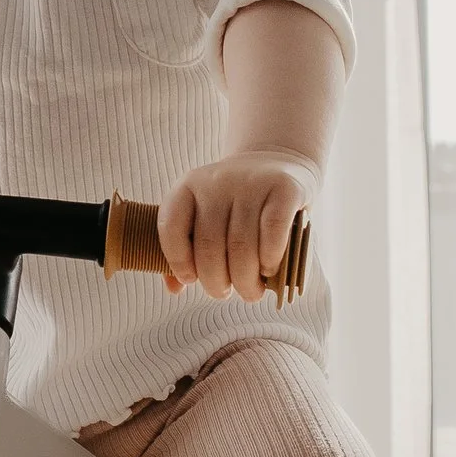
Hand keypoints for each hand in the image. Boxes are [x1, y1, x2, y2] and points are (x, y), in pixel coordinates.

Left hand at [156, 153, 315, 302]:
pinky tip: (268, 270)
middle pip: (209, 246)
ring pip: (242, 246)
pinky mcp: (284, 189)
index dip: (177, 261)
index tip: (190, 280)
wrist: (280, 163)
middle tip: (225, 293)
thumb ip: (185, 248)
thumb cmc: (236, 203)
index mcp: (189, 185)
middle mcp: (217, 181)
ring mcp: (252, 183)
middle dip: (216, 282)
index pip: (171, 226)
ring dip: (245, 280)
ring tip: (250, 291)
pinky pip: (273, 233)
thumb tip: (175, 288)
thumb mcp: (205, 214)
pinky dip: (269, 260)